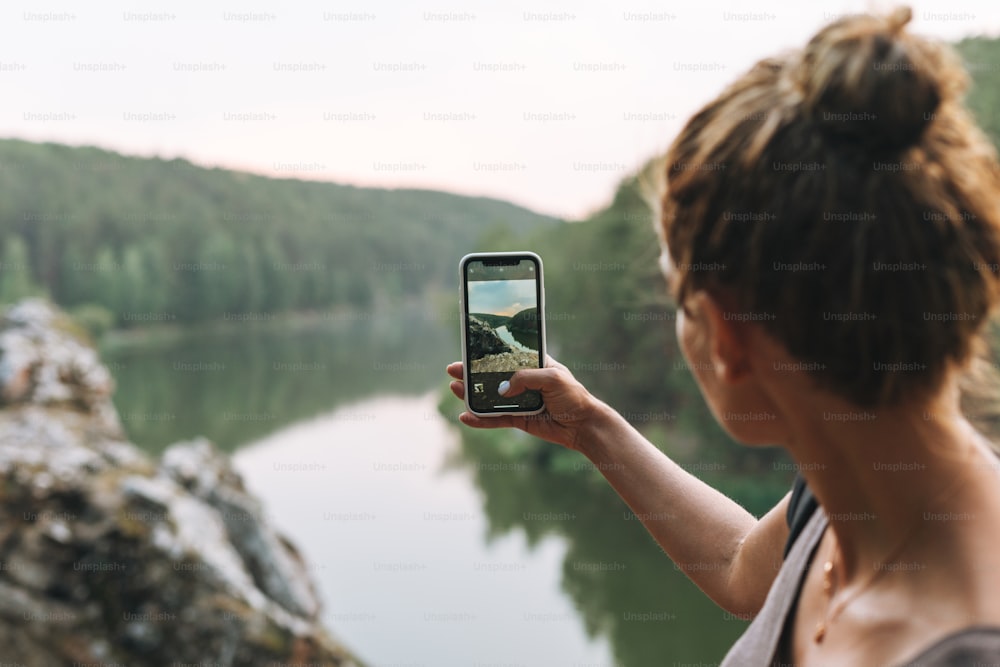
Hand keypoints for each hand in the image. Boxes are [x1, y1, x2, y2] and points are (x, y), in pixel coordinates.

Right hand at [445, 356, 607, 451]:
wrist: (583, 425)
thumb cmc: (573, 396)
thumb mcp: (552, 378)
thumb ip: (526, 378)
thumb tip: (502, 389)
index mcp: (532, 365)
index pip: (505, 356)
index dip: (486, 354)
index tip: (468, 351)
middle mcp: (523, 382)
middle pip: (491, 377)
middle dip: (471, 374)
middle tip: (452, 371)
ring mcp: (519, 401)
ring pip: (489, 398)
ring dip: (471, 395)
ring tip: (455, 389)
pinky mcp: (518, 420)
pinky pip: (495, 419)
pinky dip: (481, 420)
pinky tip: (466, 417)